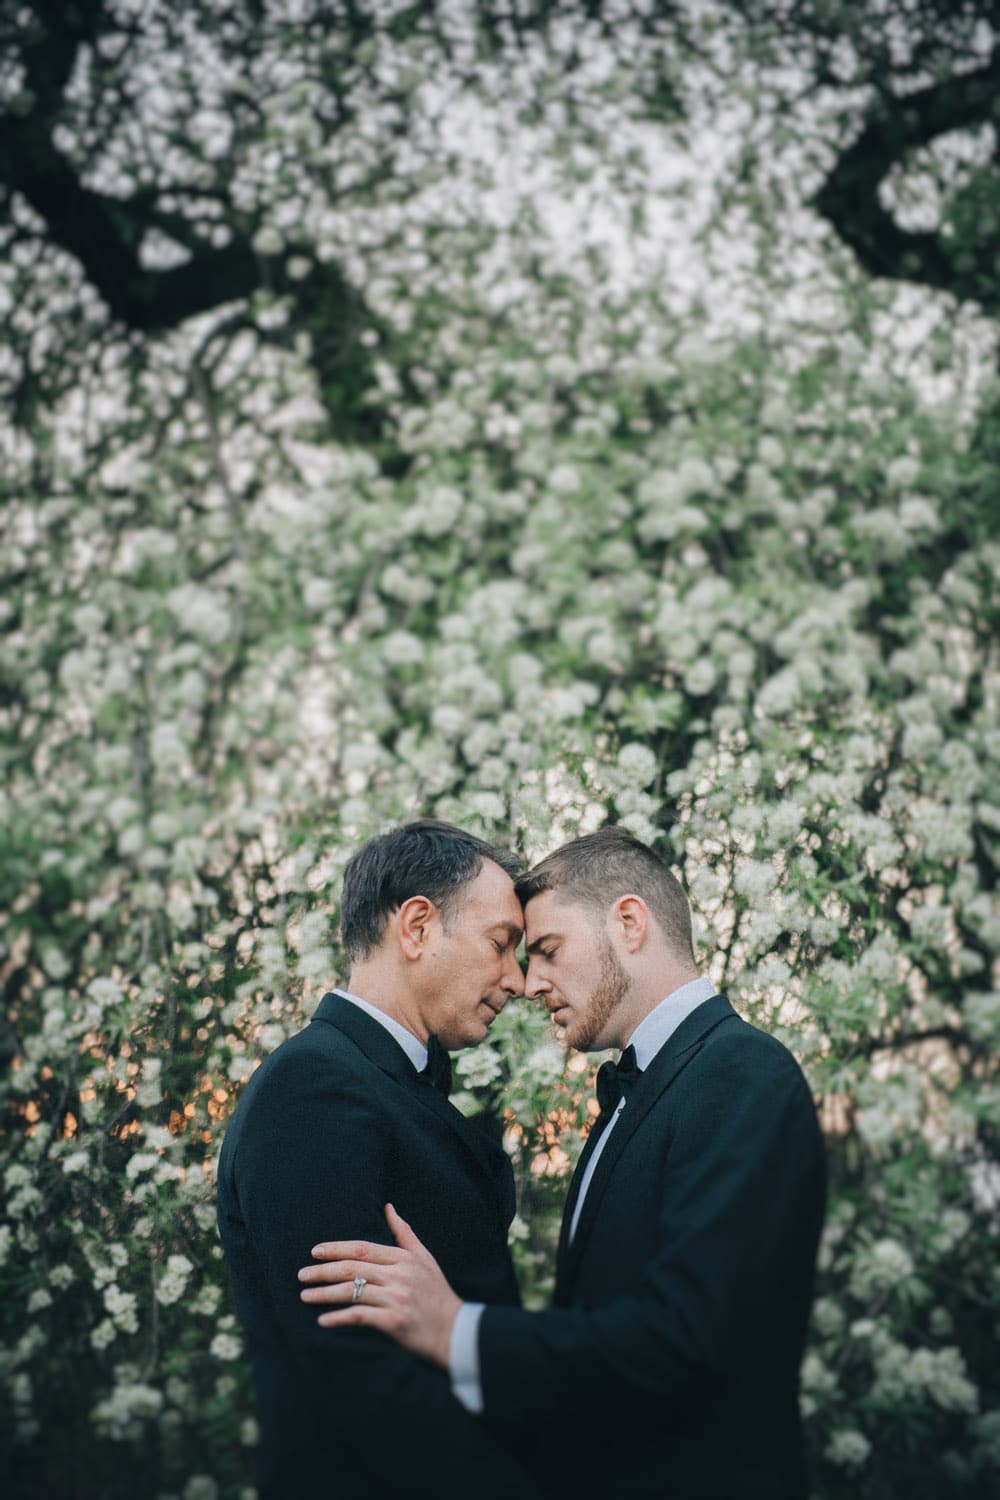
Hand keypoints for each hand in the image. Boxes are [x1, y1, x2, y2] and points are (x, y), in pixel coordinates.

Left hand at [298, 1203, 460, 1367]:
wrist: (454, 1329)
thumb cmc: (436, 1292)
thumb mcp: (424, 1257)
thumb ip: (404, 1233)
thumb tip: (388, 1206)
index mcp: (403, 1258)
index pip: (362, 1248)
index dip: (336, 1249)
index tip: (315, 1252)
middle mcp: (398, 1275)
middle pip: (352, 1268)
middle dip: (323, 1271)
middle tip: (301, 1275)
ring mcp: (396, 1297)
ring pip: (352, 1291)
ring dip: (324, 1294)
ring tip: (305, 1296)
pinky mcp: (393, 1321)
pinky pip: (360, 1316)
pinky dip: (339, 1318)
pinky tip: (323, 1320)